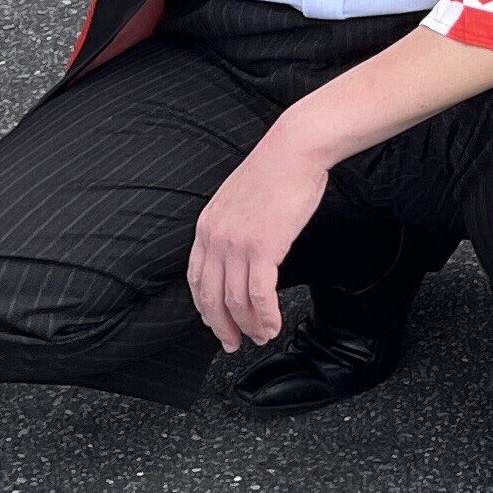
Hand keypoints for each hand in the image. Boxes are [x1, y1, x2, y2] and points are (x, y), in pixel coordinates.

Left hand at [189, 135, 331, 352]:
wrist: (295, 148)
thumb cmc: (277, 169)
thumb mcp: (237, 199)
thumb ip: (231, 226)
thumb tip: (240, 252)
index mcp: (206, 227)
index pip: (197, 280)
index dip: (205, 308)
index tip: (217, 323)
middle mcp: (216, 239)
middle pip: (211, 298)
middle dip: (222, 327)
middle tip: (235, 343)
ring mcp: (238, 244)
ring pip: (236, 302)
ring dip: (250, 326)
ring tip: (262, 336)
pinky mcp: (264, 247)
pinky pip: (260, 295)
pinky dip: (266, 316)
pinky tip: (274, 324)